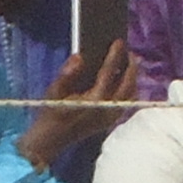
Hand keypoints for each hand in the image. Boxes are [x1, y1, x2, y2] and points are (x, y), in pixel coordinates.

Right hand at [16, 45, 136, 169]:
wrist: (50, 140)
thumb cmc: (50, 113)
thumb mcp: (54, 91)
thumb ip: (67, 73)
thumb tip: (80, 56)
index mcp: (94, 100)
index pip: (109, 73)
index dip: (115, 55)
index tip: (119, 42)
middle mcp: (107, 109)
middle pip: (128, 83)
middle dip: (131, 66)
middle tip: (130, 51)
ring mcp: (111, 116)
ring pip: (131, 94)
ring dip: (132, 77)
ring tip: (129, 62)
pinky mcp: (110, 121)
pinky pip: (126, 102)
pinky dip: (128, 89)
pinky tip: (124, 80)